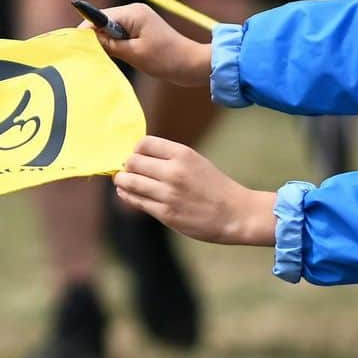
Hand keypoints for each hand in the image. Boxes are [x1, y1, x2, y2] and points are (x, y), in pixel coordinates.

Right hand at [81, 3, 209, 86]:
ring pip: (110, 27)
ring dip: (104, 41)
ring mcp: (138, 18)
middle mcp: (134, 11)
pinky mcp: (141, 28)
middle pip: (103, 20)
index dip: (85, 30)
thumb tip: (89, 40)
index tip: (73, 45)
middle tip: (84, 55)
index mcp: (133, 13)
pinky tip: (111, 54)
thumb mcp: (134, 54)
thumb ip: (110, 45)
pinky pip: (119, 32)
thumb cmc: (165, 59)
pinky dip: (114, 42)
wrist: (191, 64)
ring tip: (97, 56)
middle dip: (94, 36)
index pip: (99, 17)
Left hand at [114, 135, 275, 244]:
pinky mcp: (166, 214)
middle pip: (133, 162)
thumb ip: (169, 158)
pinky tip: (125, 192)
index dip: (136, 149)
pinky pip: (137, 201)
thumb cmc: (214, 186)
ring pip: (130, 182)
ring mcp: (168, 194)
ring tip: (121, 180)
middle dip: (126, 166)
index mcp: (182, 154)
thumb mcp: (195, 161)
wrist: (235, 213)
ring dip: (122, 180)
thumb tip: (137, 156)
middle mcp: (173, 172)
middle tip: (125, 169)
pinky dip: (127, 195)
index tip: (136, 155)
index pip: (144, 143)